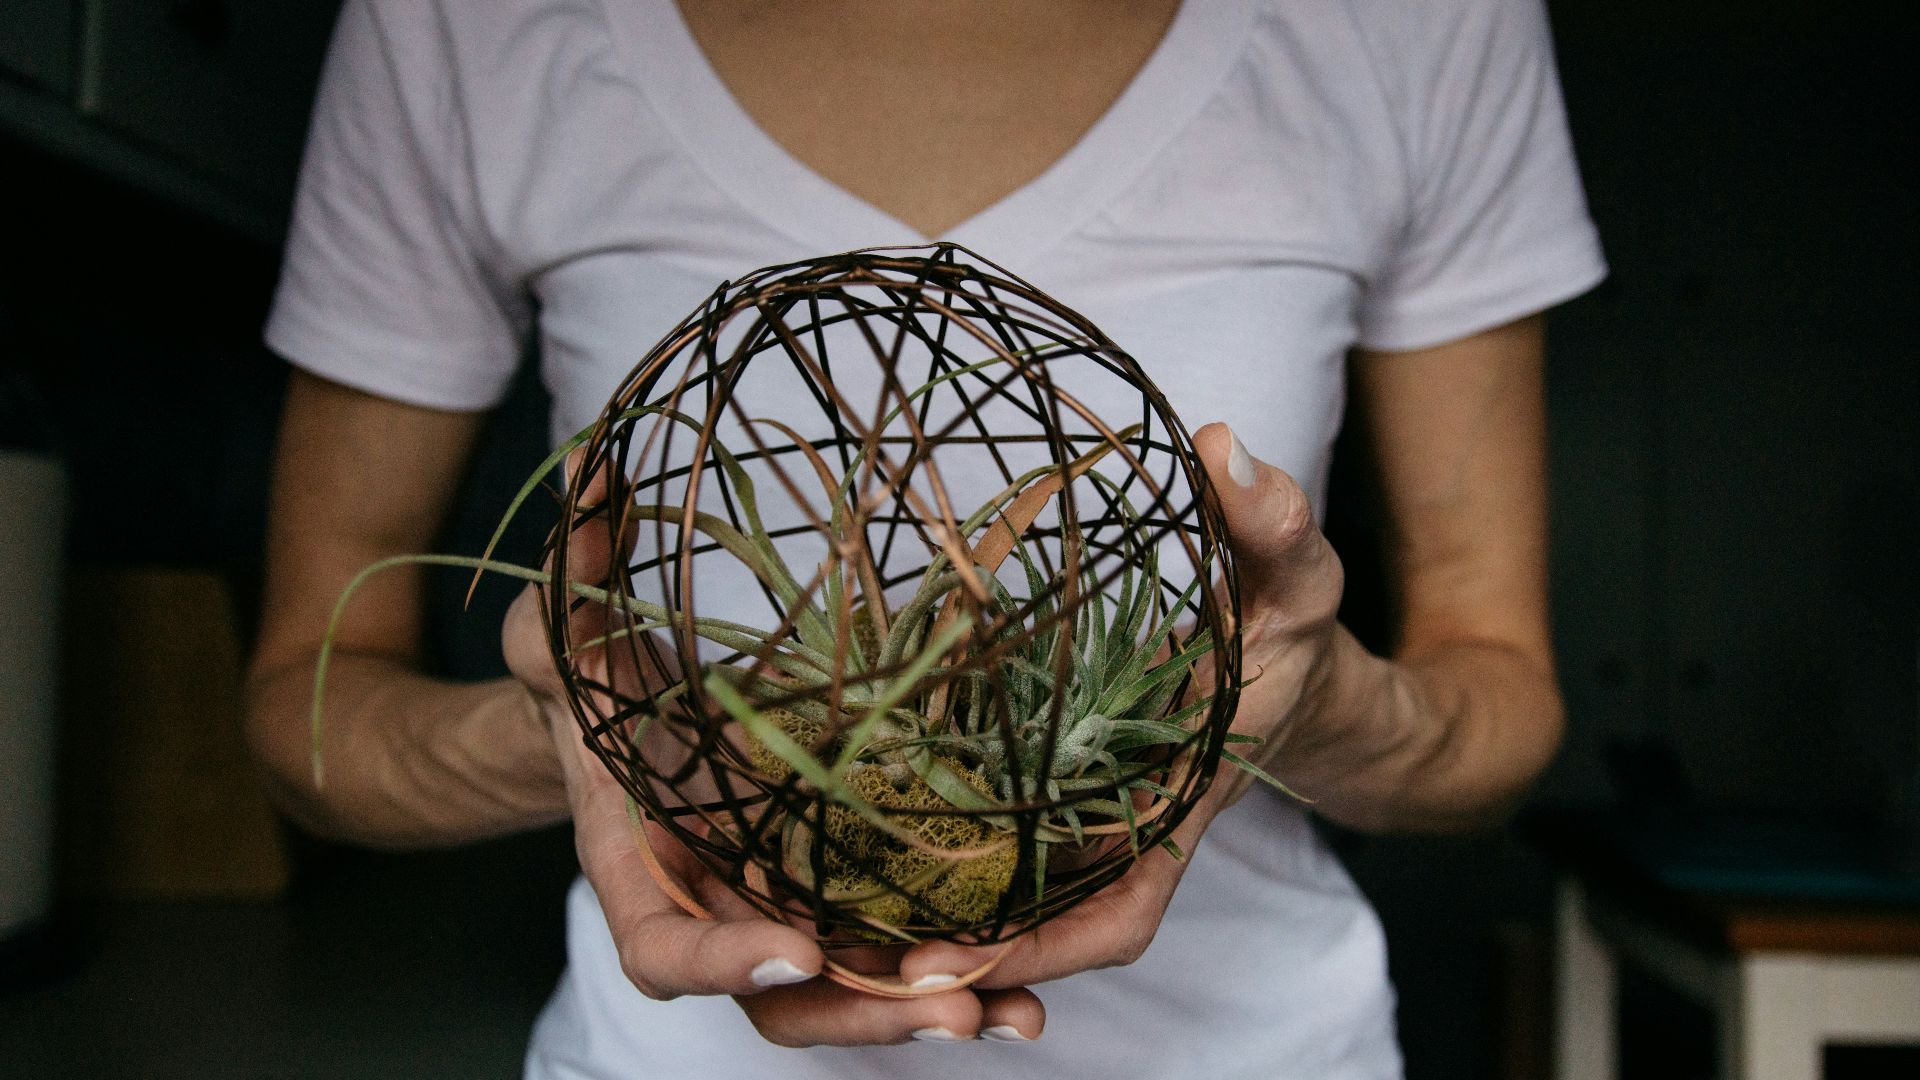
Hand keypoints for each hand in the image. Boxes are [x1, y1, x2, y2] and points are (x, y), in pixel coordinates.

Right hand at [500, 456, 1046, 1045]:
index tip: (789, 948)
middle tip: (949, 1004)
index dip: (718, 960)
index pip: (660, 948)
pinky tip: (1029, 995)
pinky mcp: (834, 893)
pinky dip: (955, 978)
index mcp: (638, 867)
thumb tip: (592, 464)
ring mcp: (777, 909)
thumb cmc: (589, 674)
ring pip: (847, 993)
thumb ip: (575, 565)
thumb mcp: (569, 618)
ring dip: (928, 1011)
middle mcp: (714, 908)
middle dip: (858, 1013)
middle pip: (777, 1001)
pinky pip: (892, 950)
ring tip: (1014, 1016)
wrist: (623, 715)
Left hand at [895, 421, 1345, 990]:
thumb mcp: (1300, 575)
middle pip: (1037, 927)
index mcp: (1180, 812)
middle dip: (953, 952)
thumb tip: (1218, 444)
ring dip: (922, 909)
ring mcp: (1080, 813)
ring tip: (817, 919)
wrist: (1284, 659)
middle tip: (843, 956)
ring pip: (999, 890)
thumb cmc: (1294, 629)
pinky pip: (985, 832)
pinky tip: (842, 829)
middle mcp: (1120, 831)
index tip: (959, 961)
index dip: (1043, 947)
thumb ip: (1274, 521)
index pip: (1121, 915)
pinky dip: (927, 844)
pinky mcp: (1048, 783)